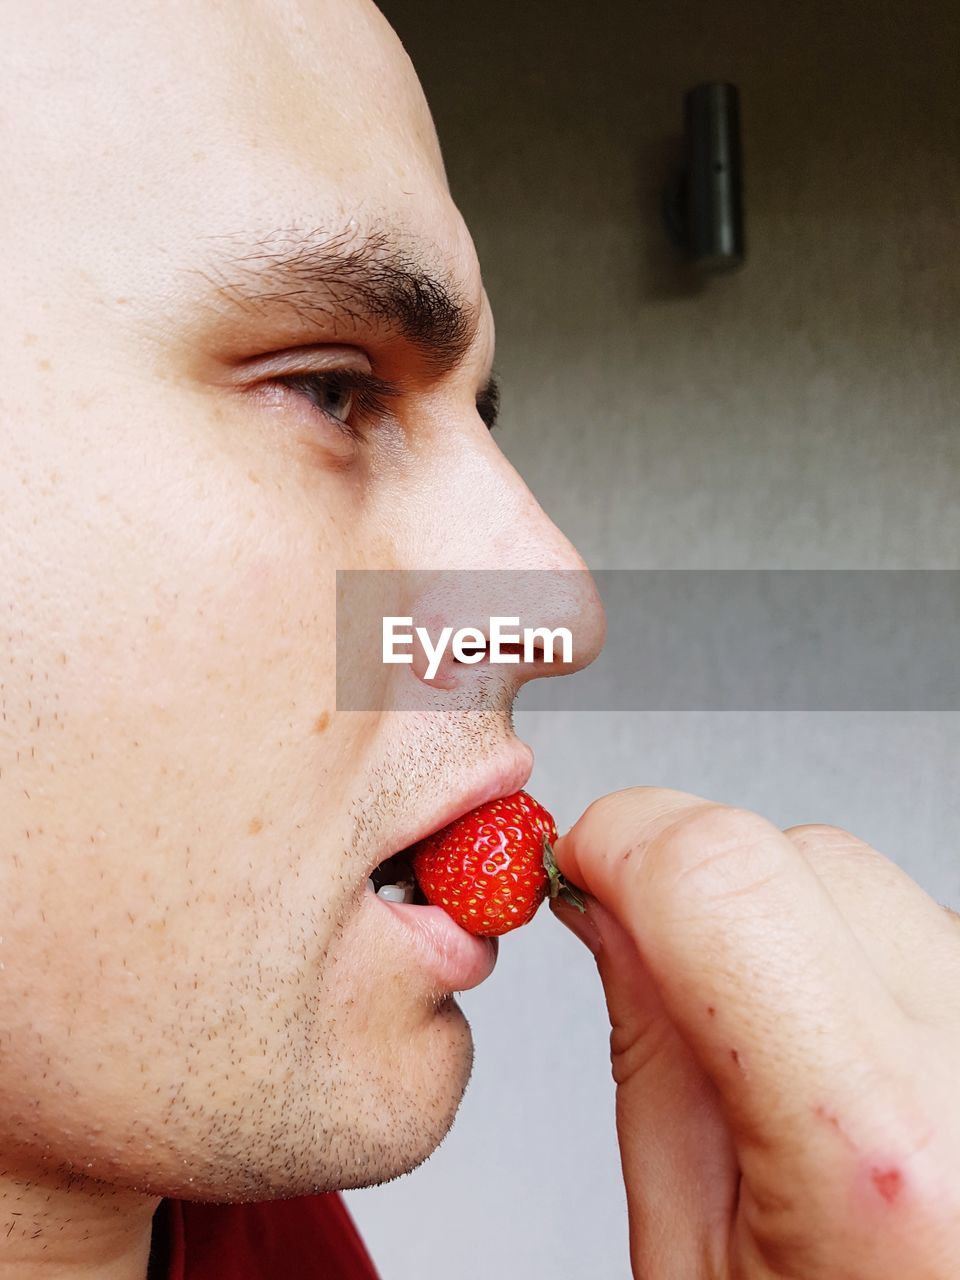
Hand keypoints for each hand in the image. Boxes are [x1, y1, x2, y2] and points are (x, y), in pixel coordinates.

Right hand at [551, 787, 959, 1279]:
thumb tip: (608, 903)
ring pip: (864, 878)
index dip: (622, 838)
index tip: (583, 864)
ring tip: (774, 1048)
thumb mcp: (692, 1252)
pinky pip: (919, 926)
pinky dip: (853, 955)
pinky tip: (846, 1056)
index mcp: (876, 1144)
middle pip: (799, 853)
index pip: (720, 871)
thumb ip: (648, 1051)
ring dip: (784, 921)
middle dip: (698, 885)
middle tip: (663, 970)